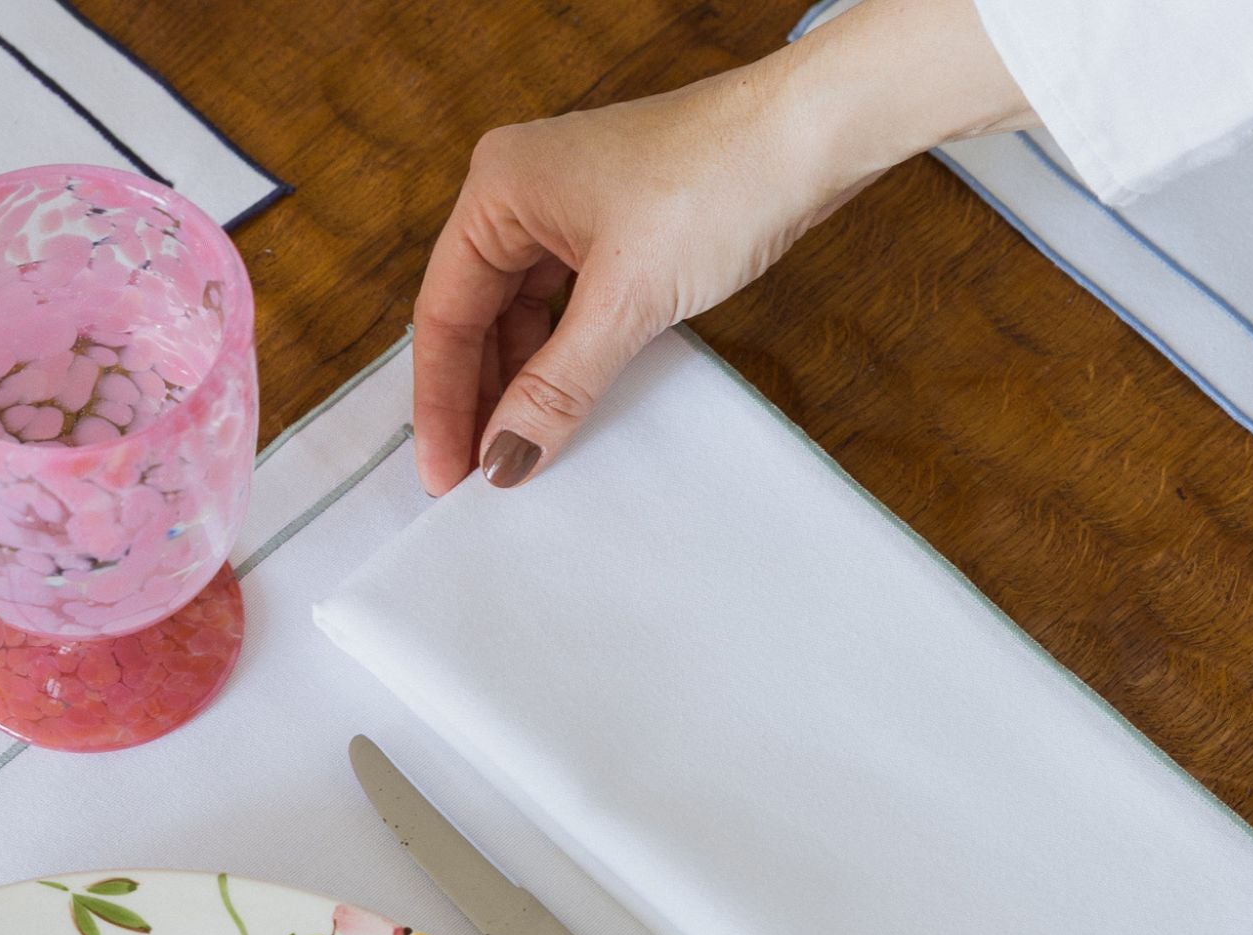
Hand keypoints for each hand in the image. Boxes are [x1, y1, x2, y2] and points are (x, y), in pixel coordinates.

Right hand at [411, 0, 1028, 493]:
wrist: (811, 138)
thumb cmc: (717, 180)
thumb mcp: (625, 300)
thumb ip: (557, 386)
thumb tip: (504, 456)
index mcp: (498, 190)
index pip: (444, 313)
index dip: (442, 401)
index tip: (445, 473)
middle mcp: (523, 195)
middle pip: (475, 318)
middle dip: (476, 399)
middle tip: (476, 477)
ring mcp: (570, 214)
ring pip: (521, 319)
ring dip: (519, 386)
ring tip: (517, 455)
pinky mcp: (617, 235)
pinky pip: (566, 312)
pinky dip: (561, 363)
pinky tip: (562, 409)